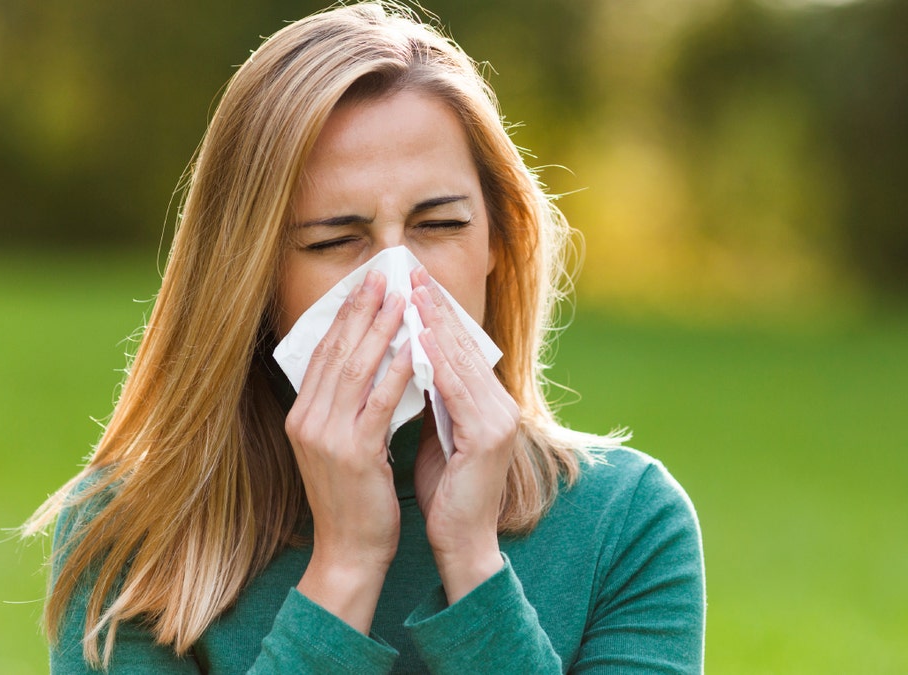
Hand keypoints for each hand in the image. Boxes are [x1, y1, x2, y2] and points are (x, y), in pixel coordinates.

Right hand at [285, 269, 414, 632]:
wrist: (349, 549)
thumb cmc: (353, 498)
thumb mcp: (340, 445)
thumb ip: (345, 407)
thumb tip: (369, 362)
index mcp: (301, 416)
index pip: (323, 353)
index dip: (345, 316)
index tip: (365, 285)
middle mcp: (307, 420)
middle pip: (336, 352)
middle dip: (361, 310)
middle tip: (383, 276)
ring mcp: (327, 437)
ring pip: (356, 369)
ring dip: (381, 330)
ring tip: (402, 300)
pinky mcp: (354, 453)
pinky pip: (379, 402)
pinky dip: (397, 371)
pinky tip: (415, 348)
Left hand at [410, 266, 518, 603]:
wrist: (461, 541)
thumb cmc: (446, 490)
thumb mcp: (437, 432)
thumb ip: (432, 398)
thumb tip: (407, 360)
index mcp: (489, 403)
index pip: (462, 347)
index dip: (437, 313)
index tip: (411, 283)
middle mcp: (501, 405)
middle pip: (466, 345)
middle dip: (435, 307)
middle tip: (410, 272)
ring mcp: (499, 419)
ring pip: (463, 361)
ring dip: (435, 324)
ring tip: (412, 293)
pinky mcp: (488, 436)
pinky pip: (458, 390)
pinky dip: (438, 362)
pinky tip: (420, 338)